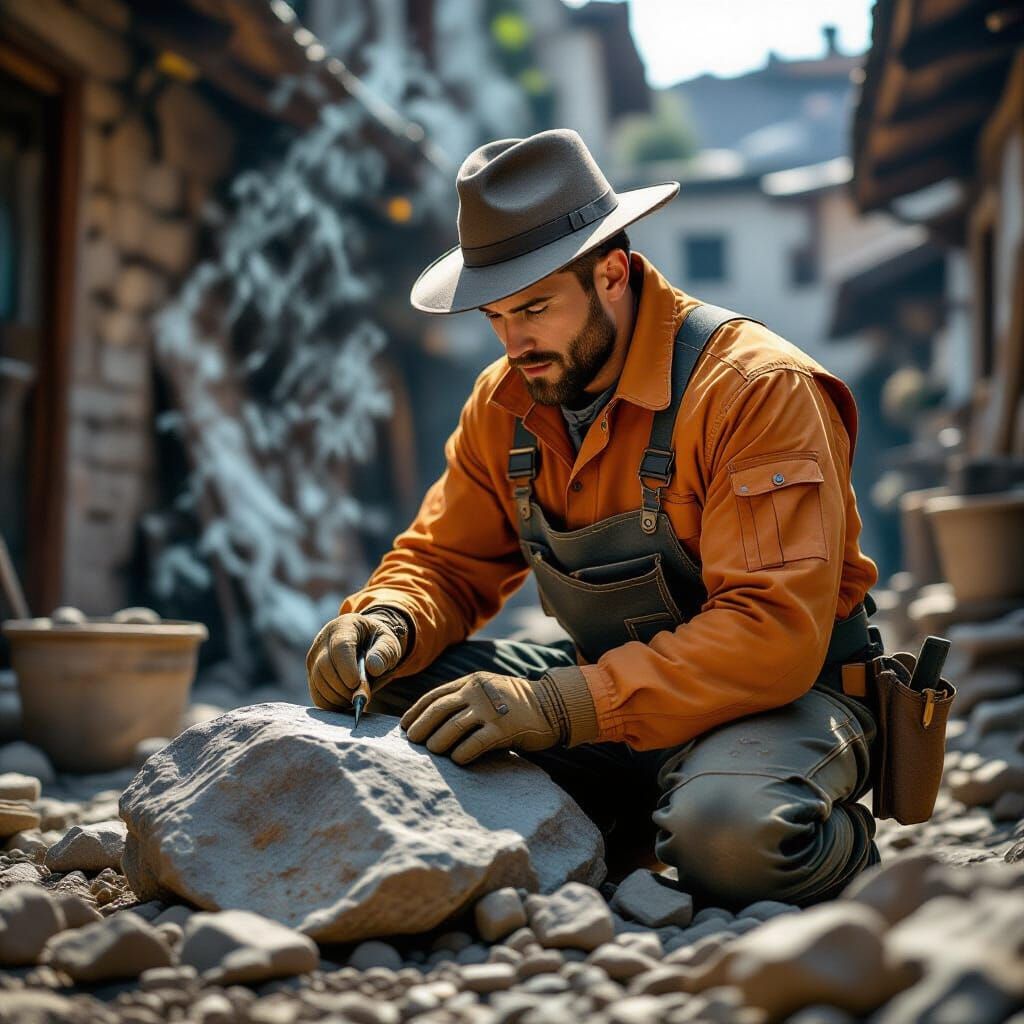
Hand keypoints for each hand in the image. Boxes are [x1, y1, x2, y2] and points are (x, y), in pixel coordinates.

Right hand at [306, 608, 408, 711]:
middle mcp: (324, 639)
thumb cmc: (378, 643)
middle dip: (343, 686)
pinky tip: (345, 702)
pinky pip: (316, 693)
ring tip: (355, 697)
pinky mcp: (311, 673)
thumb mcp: (389, 643)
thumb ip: (384, 653)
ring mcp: (314, 657)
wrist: (367, 645)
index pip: (339, 647)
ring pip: (318, 681)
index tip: (356, 683)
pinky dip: (330, 703)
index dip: (346, 668)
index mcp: (345, 626)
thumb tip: (373, 668)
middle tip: (360, 695)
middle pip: (324, 666)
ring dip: (337, 696)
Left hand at [399, 671, 566, 765]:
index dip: (416, 711)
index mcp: (471, 682)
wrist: (553, 706)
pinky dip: (462, 753)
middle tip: (412, 741)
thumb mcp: (488, 690)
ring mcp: (491, 710)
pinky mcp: (504, 729)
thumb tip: (433, 720)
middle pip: (439, 710)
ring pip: (453, 727)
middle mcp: (478, 693)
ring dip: (438, 742)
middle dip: (421, 727)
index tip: (404, 725)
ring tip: (431, 751)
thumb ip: (465, 698)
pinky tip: (456, 760)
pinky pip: (475, 743)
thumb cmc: (516, 703)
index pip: (435, 695)